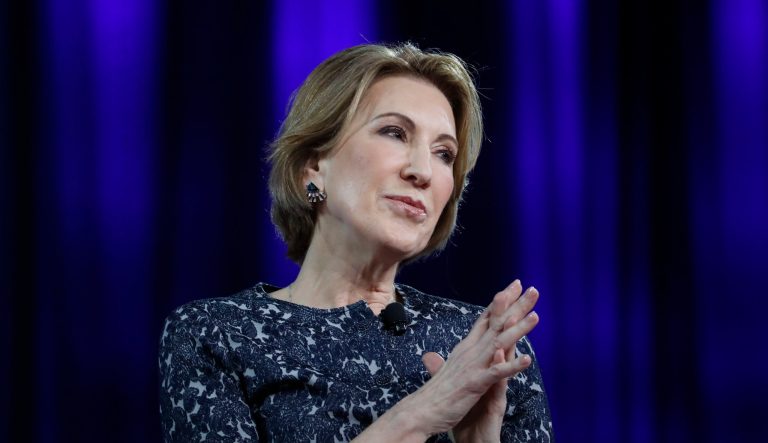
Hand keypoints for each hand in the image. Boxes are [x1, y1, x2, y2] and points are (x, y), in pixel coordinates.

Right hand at [417, 280, 538, 437]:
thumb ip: (441, 361)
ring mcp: (473, 366)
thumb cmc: (434, 393)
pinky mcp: (475, 383)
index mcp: (466, 347)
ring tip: (535, 316)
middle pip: (496, 323)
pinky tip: (527, 360)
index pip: (487, 318)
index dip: (501, 301)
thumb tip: (431, 356)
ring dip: (519, 329)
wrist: (420, 411)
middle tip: (532, 289)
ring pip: (499, 342)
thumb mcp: (441, 372)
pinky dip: (512, 366)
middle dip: (515, 305)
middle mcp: (470, 351)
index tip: (514, 286)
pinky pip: (497, 373)